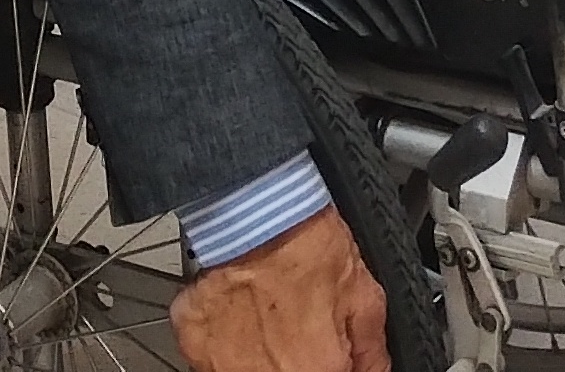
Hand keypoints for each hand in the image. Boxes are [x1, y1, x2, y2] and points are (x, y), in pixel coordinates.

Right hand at [167, 205, 390, 371]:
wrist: (253, 208)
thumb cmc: (306, 245)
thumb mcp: (365, 298)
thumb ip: (372, 353)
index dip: (331, 362)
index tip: (328, 351)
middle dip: (296, 359)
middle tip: (297, 325)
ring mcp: (222, 366)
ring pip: (246, 369)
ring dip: (259, 353)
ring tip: (268, 314)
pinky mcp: (193, 342)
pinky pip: (212, 352)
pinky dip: (225, 334)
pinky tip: (242, 306)